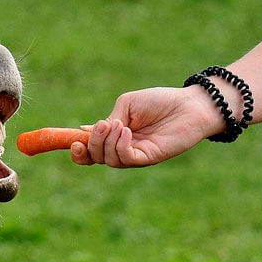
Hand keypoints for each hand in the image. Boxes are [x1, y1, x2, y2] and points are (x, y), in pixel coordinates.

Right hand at [71, 86, 222, 167]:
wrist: (189, 105)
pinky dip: (121, 146)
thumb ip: (110, 119)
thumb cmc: (159, 101)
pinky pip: (127, 159)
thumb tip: (86, 130)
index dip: (77, 150)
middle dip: (90, 144)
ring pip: (109, 160)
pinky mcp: (149, 158)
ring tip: (119, 124)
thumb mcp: (127, 104)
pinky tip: (126, 131)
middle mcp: (122, 148)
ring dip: (107, 142)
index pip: (90, 150)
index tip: (73, 142)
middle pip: (95, 158)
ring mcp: (135, 155)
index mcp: (113, 135)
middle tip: (101, 126)